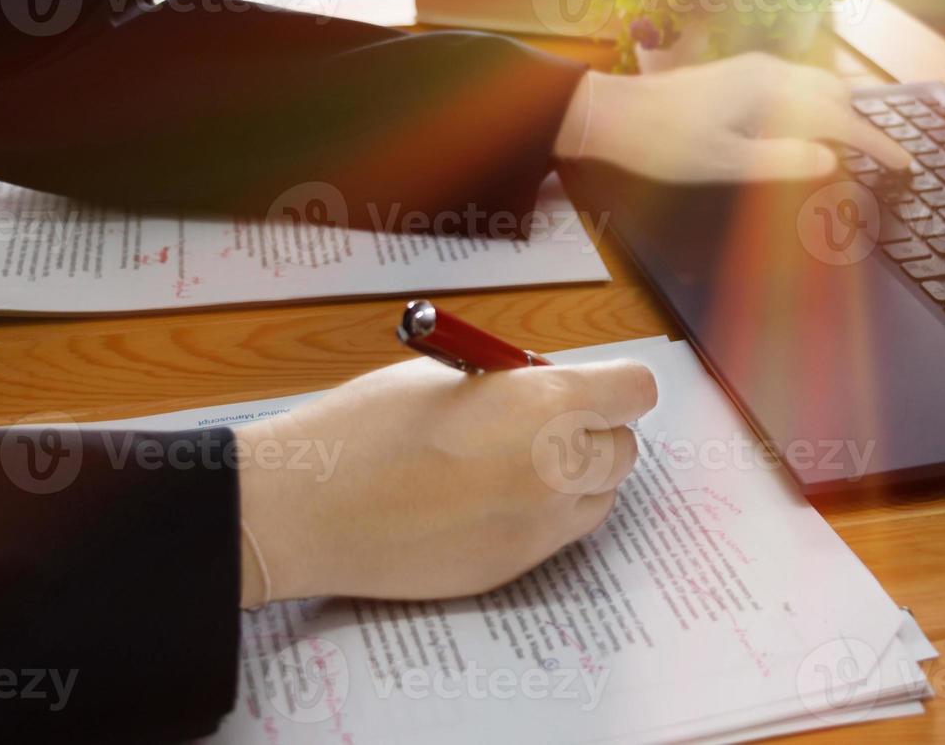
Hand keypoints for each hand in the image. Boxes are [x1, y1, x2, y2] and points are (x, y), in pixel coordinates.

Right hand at [234, 356, 656, 606]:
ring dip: (575, 477)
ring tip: (512, 464)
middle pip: (623, 449)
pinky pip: (557, 535)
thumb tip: (548, 395)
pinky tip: (484, 501)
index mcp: (547, 407)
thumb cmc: (366, 427)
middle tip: (541, 423)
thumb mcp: (450, 375)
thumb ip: (517, 385)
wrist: (308, 510)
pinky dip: (539, 515)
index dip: (612, 384)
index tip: (587, 385)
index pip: (636, 391)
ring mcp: (540, 528)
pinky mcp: (515, 568)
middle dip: (593, 431)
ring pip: (597, 498)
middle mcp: (559, 470)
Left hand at [553, 52, 910, 181]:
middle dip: (865, 127)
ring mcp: (754, 69)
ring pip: (817, 86)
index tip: (904, 166)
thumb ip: (782, 161)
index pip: (839, 120)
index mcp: (770, 91)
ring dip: (842, 115)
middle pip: (837, 96)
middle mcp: (768, 71)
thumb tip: (832, 160)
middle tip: (887, 160)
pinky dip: (818, 106)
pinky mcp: (740, 74)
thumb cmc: (663, 143)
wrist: (614, 114)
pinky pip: (797, 86)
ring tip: (857, 145)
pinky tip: (810, 127)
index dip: (876, 145)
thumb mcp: (724, 164)